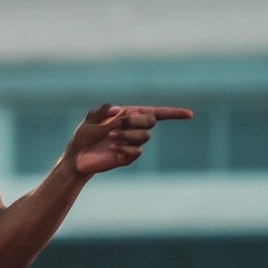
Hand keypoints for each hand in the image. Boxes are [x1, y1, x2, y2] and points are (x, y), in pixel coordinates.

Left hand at [68, 103, 193, 174]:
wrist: (78, 155)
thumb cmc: (84, 134)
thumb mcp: (90, 119)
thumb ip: (103, 111)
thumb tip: (118, 110)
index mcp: (128, 116)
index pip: (155, 113)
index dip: (173, 114)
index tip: (190, 115)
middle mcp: (134, 129)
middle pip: (150, 121)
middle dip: (135, 120)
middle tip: (116, 124)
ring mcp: (133, 144)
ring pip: (144, 136)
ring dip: (127, 134)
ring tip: (110, 137)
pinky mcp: (129, 157)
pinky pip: (137, 151)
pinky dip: (124, 147)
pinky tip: (111, 148)